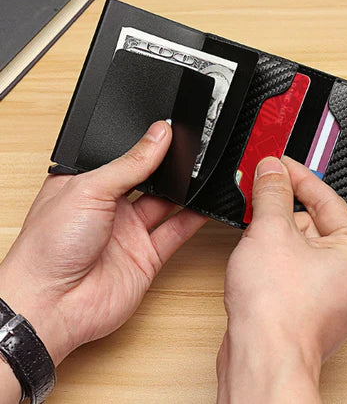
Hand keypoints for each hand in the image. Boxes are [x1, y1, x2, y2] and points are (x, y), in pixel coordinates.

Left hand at [0, 121, 206, 367]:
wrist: (52, 306)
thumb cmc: (48, 247)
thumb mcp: (89, 189)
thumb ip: (129, 164)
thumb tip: (157, 136)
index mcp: (87, 186)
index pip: (125, 157)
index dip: (147, 145)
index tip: (171, 132)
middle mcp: (109, 208)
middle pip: (149, 180)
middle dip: (169, 168)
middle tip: (191, 152)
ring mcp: (129, 233)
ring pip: (166, 205)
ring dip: (184, 191)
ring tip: (203, 173)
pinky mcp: (146, 256)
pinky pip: (176, 232)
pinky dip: (193, 219)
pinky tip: (206, 205)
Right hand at [217, 156, 346, 402]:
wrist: (261, 360)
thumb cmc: (278, 310)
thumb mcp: (271, 230)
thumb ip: (273, 192)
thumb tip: (272, 170)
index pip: (329, 199)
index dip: (298, 176)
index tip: (279, 163)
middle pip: (315, 222)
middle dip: (284, 211)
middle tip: (261, 196)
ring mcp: (338, 296)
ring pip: (304, 245)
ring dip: (277, 236)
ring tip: (257, 242)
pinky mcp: (316, 307)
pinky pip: (298, 267)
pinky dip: (278, 257)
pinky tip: (260, 263)